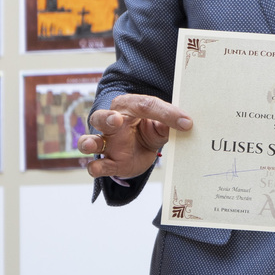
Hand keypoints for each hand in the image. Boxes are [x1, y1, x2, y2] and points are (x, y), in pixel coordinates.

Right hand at [77, 93, 191, 179]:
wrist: (141, 149)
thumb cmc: (148, 129)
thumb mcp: (161, 125)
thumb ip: (169, 123)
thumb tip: (185, 124)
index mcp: (128, 107)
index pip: (144, 106)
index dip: (166, 113)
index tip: (186, 122)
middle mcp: (112, 124)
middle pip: (101, 117)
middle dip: (106, 119)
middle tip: (116, 120)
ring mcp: (108, 144)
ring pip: (90, 141)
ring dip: (89, 142)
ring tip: (91, 144)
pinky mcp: (109, 163)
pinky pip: (96, 166)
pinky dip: (96, 168)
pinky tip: (97, 169)